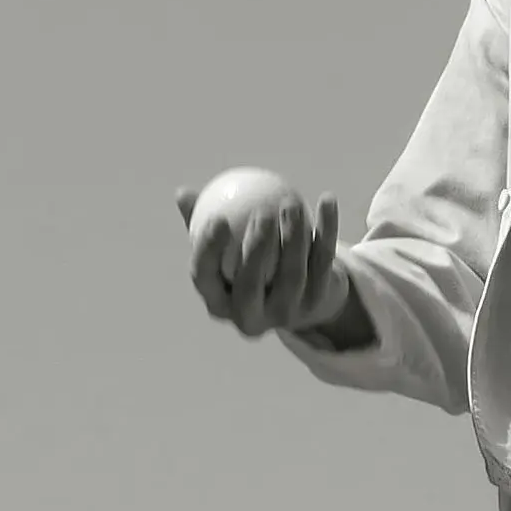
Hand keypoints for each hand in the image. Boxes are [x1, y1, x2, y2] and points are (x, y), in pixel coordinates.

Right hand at [176, 182, 348, 339]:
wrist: (301, 293)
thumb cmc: (251, 262)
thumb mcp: (225, 247)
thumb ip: (204, 223)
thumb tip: (183, 193)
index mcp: (218, 303)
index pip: (205, 278)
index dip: (208, 250)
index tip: (217, 216)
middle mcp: (249, 318)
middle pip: (250, 285)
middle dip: (255, 250)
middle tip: (261, 213)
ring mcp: (284, 314)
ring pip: (291, 275)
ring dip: (293, 236)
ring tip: (291, 202)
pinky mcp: (317, 303)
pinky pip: (323, 262)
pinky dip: (326, 229)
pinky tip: (326, 199)